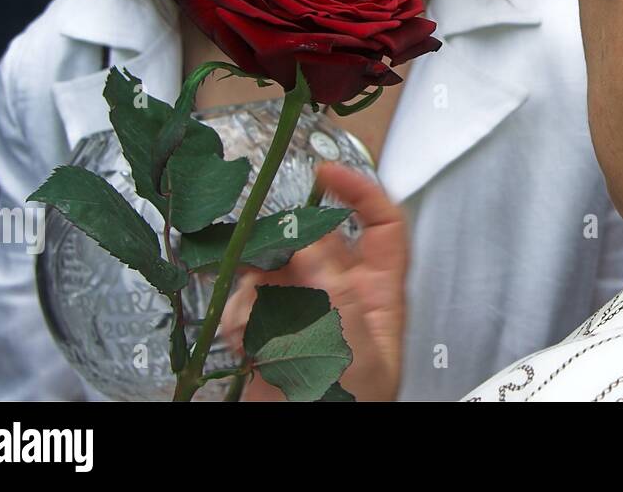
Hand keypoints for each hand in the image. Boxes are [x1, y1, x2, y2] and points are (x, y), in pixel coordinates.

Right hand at [220, 162, 407, 400]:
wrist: (307, 450)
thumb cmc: (353, 407)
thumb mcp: (351, 340)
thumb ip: (331, 284)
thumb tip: (310, 237)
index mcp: (381, 292)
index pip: (382, 225)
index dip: (360, 191)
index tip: (327, 172)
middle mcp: (344, 297)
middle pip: (314, 243)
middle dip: (285, 245)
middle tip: (264, 249)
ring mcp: (305, 315)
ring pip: (273, 272)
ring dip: (256, 288)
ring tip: (255, 317)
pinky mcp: (270, 336)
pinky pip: (248, 307)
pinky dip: (241, 319)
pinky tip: (246, 341)